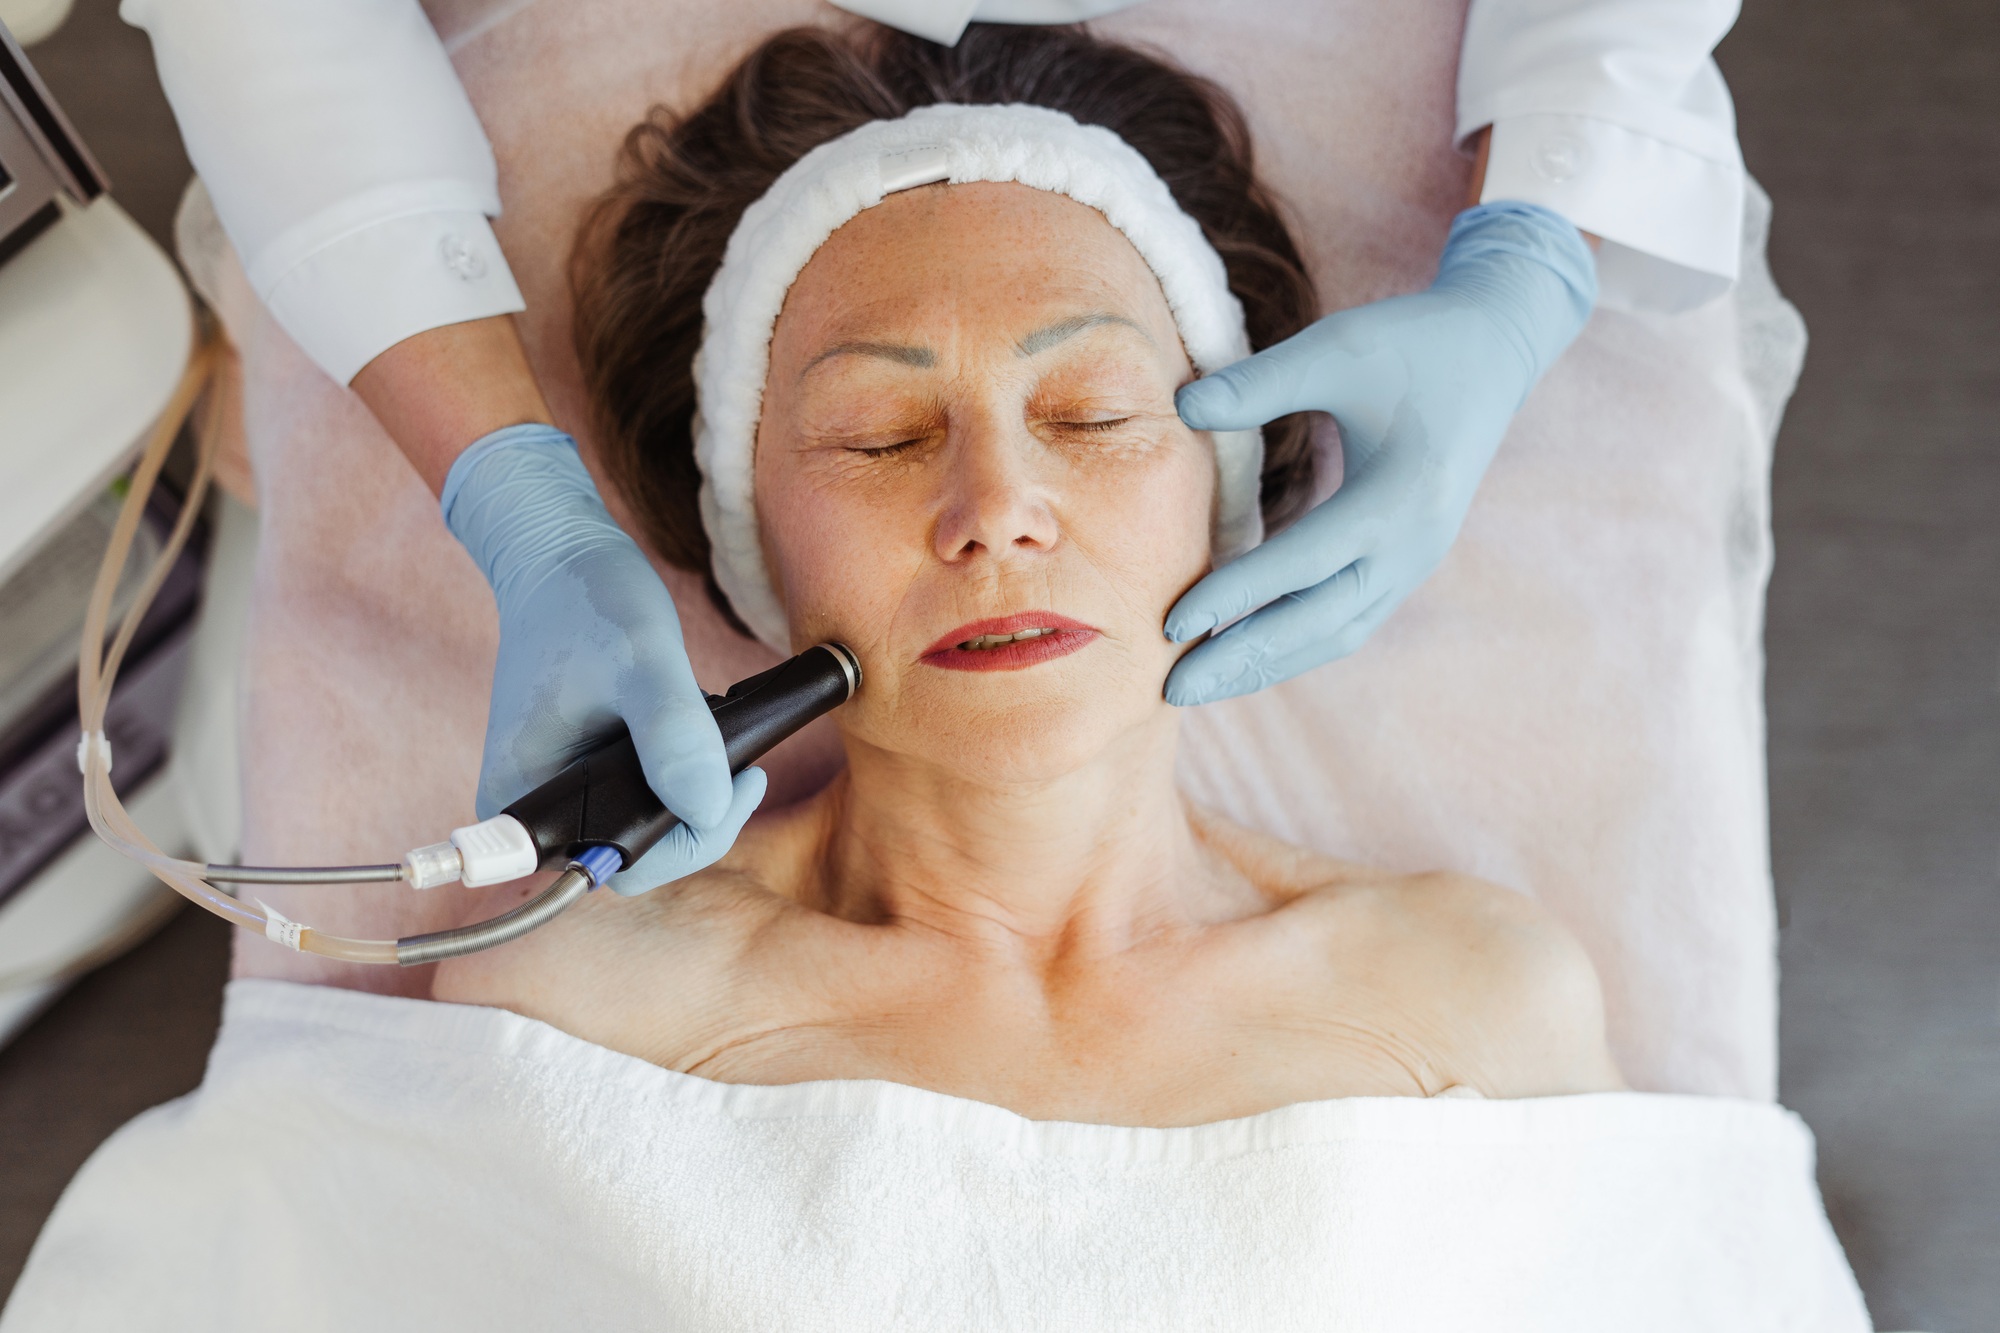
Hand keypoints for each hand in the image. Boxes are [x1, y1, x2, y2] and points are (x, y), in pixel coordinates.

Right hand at [442, 424, 749, 889]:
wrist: (563, 559)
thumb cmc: (589, 601)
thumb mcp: (642, 662)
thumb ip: (674, 734)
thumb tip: (708, 810)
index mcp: (520, 805)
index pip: (618, 867)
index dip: (687, 842)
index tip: (741, 783)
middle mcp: (535, 814)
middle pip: (639, 856)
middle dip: (700, 814)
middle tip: (744, 759)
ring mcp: (561, 796)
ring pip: (648, 829)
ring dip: (695, 791)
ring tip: (714, 731)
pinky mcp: (587, 777)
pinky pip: (646, 799)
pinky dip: (683, 773)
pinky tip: (700, 732)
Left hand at [1164, 201, 1596, 703]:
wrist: (1494, 349)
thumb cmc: (1412, 343)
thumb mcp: (1339, 348)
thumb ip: (1261, 382)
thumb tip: (1181, 406)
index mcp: (1399, 497)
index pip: (1302, 562)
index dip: (1235, 595)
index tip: (1170, 625)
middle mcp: (1414, 546)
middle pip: (1318, 623)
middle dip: (1243, 660)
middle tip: (1170, 692)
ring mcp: (1416, 562)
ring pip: (1336, 634)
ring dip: (1267, 665)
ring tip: (1199, 688)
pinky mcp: (1408, 564)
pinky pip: (1348, 620)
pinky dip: (1295, 645)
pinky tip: (1244, 657)